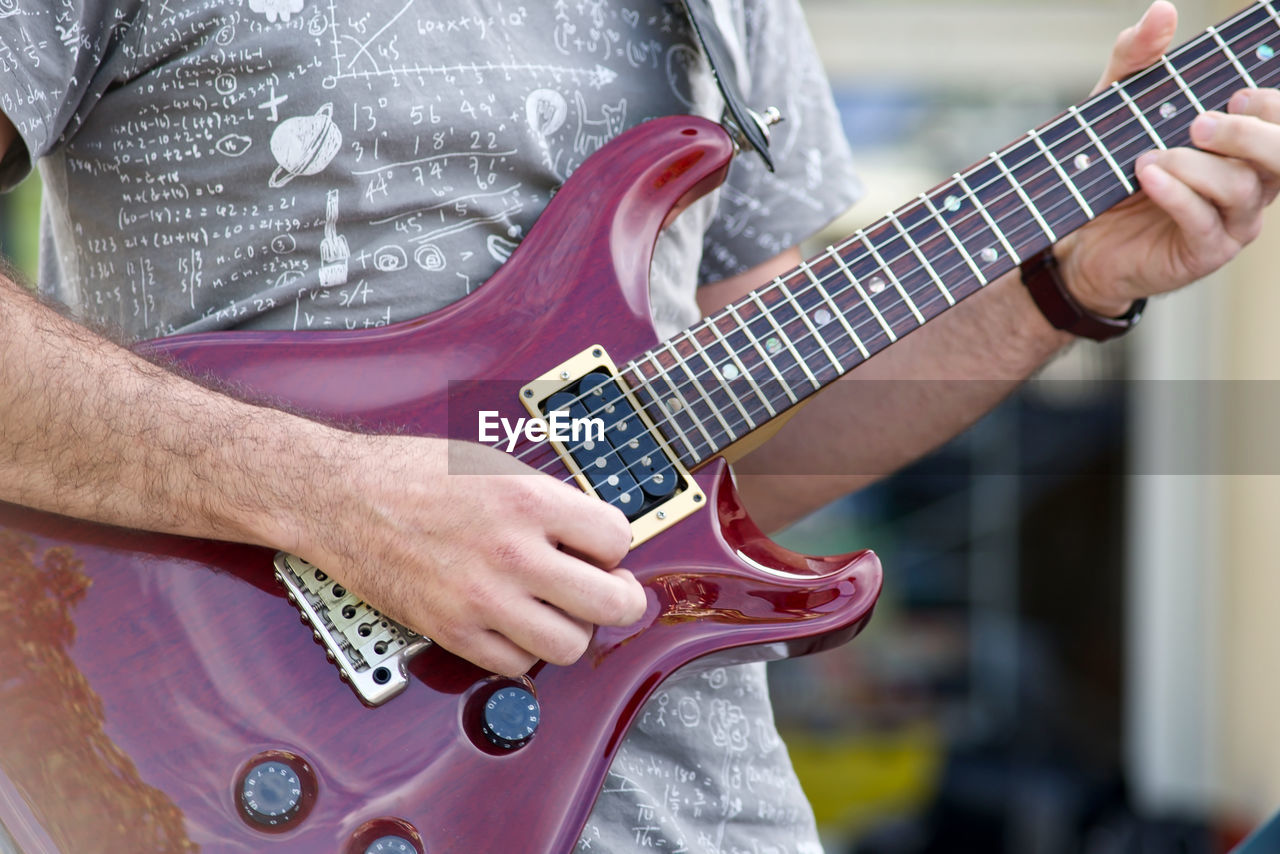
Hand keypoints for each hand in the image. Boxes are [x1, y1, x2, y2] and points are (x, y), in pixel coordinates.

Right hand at [283, 433, 646, 676]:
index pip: (617, 539)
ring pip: (570, 644)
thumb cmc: (412, 475)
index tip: (602, 548)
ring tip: (559, 611)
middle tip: (612, 592)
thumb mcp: (495, 465)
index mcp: (528, 500)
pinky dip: (524, 651)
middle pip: (611, 601)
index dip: (613, 545)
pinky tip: (516, 625)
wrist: (342, 498)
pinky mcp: (452, 632)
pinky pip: (517, 665)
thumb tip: (590, 534)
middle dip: (622, 598)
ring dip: (573, 629)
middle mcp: (512, 552)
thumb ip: (548, 502)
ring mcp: (483, 598)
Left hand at [1056, 1, 1279, 315]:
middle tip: (1200, 123)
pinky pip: (1204, 221)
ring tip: (1149, 158)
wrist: (1080, 240)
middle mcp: (1250, 180)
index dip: (1272, 105)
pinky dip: (1177, 195)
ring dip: (1196, 166)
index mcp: (1243, 144)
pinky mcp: (1203, 252)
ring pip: (1243, 187)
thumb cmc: (1110, 170)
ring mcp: (1231, 220)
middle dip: (1248, 133)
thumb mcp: (1118, 108)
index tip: (1238, 92)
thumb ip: (1138, 60)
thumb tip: (1163, 10)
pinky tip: (1148, 176)